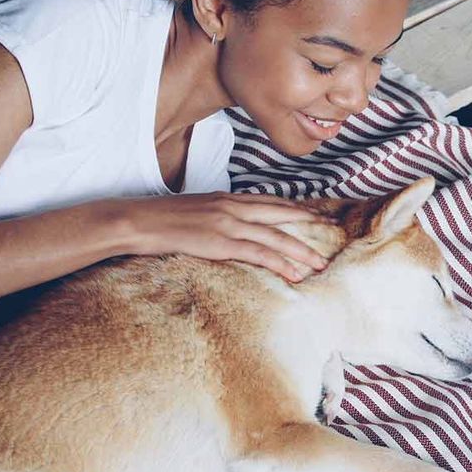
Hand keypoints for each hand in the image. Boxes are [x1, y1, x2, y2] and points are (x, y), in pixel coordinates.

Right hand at [114, 192, 330, 281]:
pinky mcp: (220, 242)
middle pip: (280, 215)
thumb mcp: (194, 211)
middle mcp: (232, 207)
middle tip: (333, 232)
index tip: (316, 213)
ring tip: (320, 263)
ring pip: (275, 236)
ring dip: (301, 251)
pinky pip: (257, 253)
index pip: (270, 201)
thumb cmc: (160, 220)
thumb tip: (226, 228)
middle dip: (309, 224)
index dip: (295, 208)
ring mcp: (228, 223)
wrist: (138, 221)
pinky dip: (279, 263)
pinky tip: (294, 273)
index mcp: (226, 198)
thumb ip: (215, 216)